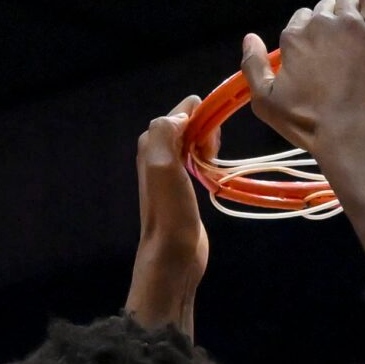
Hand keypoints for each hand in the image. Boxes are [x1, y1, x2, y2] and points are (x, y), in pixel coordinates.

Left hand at [127, 98, 208, 332]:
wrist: (173, 253)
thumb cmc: (170, 210)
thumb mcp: (162, 163)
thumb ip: (166, 130)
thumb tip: (185, 114)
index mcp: (152, 142)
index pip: (183, 110)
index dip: (202, 119)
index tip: (211, 141)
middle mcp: (158, 151)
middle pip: (191, 124)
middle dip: (208, 133)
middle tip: (212, 155)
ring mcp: (170, 169)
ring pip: (196, 141)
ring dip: (210, 147)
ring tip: (212, 164)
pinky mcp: (183, 185)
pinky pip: (199, 159)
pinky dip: (209, 160)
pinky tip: (211, 174)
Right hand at [239, 0, 364, 154]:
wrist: (353, 135)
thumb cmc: (309, 123)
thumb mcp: (266, 103)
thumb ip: (253, 66)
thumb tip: (250, 39)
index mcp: (294, 36)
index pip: (300, 19)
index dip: (308, 35)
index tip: (317, 53)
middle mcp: (322, 23)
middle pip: (324, 9)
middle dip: (329, 23)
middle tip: (338, 49)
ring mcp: (353, 25)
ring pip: (348, 1)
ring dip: (350, 13)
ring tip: (356, 37)